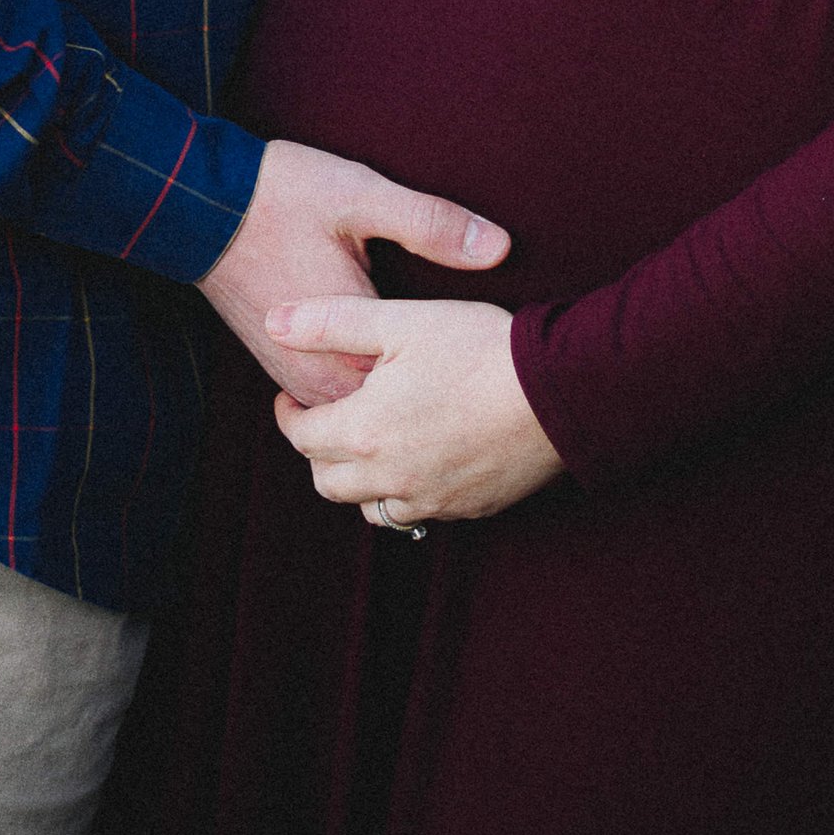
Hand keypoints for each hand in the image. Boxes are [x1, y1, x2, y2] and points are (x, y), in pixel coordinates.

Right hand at [199, 143, 509, 406]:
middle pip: (385, 417)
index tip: (494, 376)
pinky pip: (327, 402)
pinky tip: (389, 380)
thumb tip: (497, 247)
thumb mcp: (363, 198)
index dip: (459, 387)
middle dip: (429, 406)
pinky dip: (359, 397)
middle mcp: (316, 371)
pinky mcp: (278, 364)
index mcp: (344, 339)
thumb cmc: (282, 196)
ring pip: (353, 418)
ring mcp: (293, 373)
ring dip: (391, 407)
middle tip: (475, 392)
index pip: (415, 392)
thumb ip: (430, 224)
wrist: (198, 204)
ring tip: (439, 392)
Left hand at [270, 298, 564, 524]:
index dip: (289, 415)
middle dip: (319, 450)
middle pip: (327, 481)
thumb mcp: (400, 320)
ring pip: (370, 507)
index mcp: (364, 432)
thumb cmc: (478, 347)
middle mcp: (389, 479)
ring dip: (359, 480)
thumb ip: (332, 322)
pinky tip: (420, 459)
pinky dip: (405, 492)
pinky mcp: (467, 508)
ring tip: (373, 441)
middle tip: (330, 418)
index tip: (293, 397)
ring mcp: (430, 500)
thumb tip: (274, 322)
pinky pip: (417, 513)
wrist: (560, 388)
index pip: (301, 437)